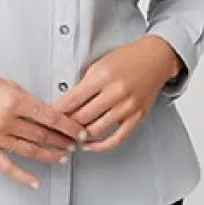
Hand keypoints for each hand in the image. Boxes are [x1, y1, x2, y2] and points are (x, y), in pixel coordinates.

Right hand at [0, 62, 88, 189]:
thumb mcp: (8, 84)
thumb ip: (28, 100)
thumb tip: (48, 114)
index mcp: (14, 100)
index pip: (49, 116)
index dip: (68, 126)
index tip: (80, 130)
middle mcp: (5, 120)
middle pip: (42, 135)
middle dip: (63, 140)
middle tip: (76, 143)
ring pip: (29, 150)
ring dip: (50, 155)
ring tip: (63, 157)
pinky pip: (7, 166)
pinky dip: (22, 176)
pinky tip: (36, 181)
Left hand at [47, 36, 180, 152]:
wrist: (155, 58)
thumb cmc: (127, 58)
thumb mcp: (100, 64)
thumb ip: (84, 84)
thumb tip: (66, 104)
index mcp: (103, 76)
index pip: (72, 99)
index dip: (57, 110)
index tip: (48, 115)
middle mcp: (116, 92)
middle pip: (82, 117)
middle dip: (66, 124)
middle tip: (56, 127)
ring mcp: (128, 106)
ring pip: (96, 130)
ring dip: (80, 135)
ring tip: (71, 134)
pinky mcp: (137, 117)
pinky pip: (117, 138)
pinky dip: (101, 146)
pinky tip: (90, 146)